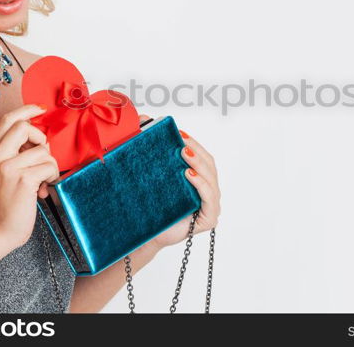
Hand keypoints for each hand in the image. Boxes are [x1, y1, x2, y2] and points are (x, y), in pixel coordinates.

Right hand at [0, 104, 60, 250]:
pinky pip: (49, 166)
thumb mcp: (5, 171)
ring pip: (43, 150)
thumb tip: (40, 138)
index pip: (8, 120)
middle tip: (41, 158)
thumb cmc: (7, 202)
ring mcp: (7, 167)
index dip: (26, 110)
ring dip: (50, 166)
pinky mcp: (22, 180)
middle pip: (24, 127)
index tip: (41, 109)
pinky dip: (52, 177)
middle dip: (41, 139)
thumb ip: (18, 152)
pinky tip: (43, 190)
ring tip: (41, 182)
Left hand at [138, 114, 220, 250]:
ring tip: (184, 153)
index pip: (202, 156)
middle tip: (180, 139)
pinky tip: (189, 174)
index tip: (178, 132)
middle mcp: (208, 191)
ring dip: (199, 163)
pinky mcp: (208, 219)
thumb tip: (142, 117)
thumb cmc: (150, 206)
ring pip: (211, 178)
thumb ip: (147, 146)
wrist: (143, 235)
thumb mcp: (149, 173)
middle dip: (196, 149)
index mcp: (198, 179)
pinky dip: (201, 184)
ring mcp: (210, 206)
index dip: (193, 142)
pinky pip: (209, 198)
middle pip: (209, 164)